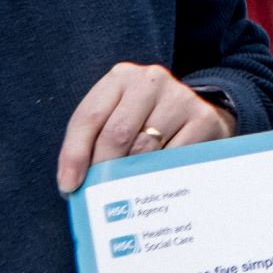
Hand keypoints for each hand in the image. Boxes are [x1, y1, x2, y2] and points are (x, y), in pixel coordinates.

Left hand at [58, 63, 234, 190]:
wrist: (200, 115)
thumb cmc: (149, 123)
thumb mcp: (120, 118)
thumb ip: (96, 140)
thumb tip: (74, 184)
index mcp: (121, 77)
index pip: (89, 116)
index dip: (74, 153)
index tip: (68, 185)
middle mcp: (150, 80)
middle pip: (116, 133)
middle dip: (103, 169)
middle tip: (99, 194)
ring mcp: (179, 97)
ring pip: (145, 148)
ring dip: (131, 175)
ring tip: (125, 192)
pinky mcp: (203, 118)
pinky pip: (174, 157)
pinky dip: (160, 175)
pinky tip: (156, 183)